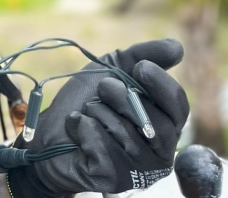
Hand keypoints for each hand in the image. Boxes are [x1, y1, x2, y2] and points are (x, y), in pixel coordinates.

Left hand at [8, 39, 189, 196]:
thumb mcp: (112, 68)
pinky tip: (77, 130)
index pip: (179, 107)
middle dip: (123, 98)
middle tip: (102, 89)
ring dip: (99, 114)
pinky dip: (84, 129)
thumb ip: (143, 55)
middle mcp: (159, 151)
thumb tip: (177, 46)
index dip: (162, 85)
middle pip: (157, 124)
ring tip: (87, 113)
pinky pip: (103, 148)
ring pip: (128, 135)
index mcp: (163, 123)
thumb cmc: (85, 99)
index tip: (140, 67)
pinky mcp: (114, 180)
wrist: (49, 128)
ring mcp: (138, 170)